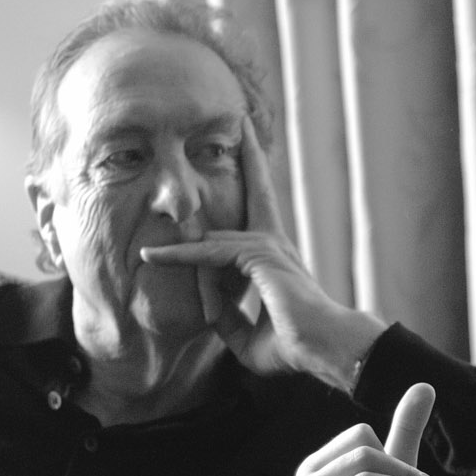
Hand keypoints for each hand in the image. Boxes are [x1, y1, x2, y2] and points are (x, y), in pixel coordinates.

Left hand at [139, 116, 385, 385]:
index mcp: (277, 258)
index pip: (258, 218)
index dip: (249, 198)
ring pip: (215, 241)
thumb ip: (228, 318)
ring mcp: (269, 247)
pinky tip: (156, 258)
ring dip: (181, 249)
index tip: (244, 170)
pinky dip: (184, 259)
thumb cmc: (297, 345)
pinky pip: (210, 254)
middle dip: (252, 158)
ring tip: (149, 251)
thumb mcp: (249, 336)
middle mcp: (275, 243)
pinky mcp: (259, 258)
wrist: (325, 350)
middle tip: (244, 126)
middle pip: (260, 191)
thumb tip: (207, 311)